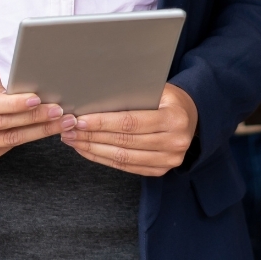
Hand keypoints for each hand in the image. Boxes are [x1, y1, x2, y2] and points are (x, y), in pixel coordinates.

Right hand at [0, 65, 74, 165]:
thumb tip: (21, 95)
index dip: (14, 104)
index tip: (37, 99)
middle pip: (1, 124)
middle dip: (34, 118)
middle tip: (59, 111)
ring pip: (7, 140)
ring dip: (37, 132)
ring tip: (61, 123)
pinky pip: (4, 150)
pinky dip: (26, 140)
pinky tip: (43, 132)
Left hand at [61, 84, 197, 176]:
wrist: (192, 117)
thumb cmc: (169, 99)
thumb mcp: (158, 89)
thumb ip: (133, 93)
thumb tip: (95, 94)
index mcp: (174, 118)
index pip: (131, 122)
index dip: (103, 122)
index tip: (80, 119)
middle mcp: (174, 142)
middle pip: (124, 141)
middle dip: (92, 135)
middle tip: (68, 129)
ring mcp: (168, 160)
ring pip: (122, 157)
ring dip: (93, 149)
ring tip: (72, 140)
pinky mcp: (159, 170)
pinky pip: (125, 166)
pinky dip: (103, 158)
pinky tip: (87, 149)